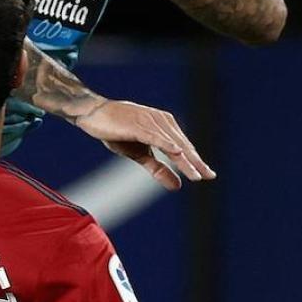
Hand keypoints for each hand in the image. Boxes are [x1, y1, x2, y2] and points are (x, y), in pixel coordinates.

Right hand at [77, 99, 215, 190]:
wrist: (92, 114)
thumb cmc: (116, 131)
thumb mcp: (139, 155)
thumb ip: (158, 169)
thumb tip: (178, 186)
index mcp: (163, 126)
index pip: (183, 147)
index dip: (195, 161)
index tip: (208, 175)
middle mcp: (160, 121)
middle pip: (182, 146)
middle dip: (196, 162)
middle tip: (209, 176)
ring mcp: (150, 122)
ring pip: (172, 144)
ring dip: (185, 160)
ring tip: (197, 174)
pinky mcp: (137, 125)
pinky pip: (155, 136)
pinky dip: (167, 144)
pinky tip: (177, 154)